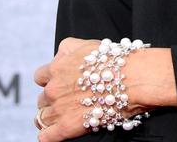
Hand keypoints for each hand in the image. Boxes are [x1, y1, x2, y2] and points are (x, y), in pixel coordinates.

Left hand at [33, 37, 174, 140]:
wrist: (136, 78)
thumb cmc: (116, 61)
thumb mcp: (88, 44)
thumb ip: (68, 48)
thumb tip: (60, 55)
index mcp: (57, 68)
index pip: (41, 77)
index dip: (51, 80)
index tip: (61, 83)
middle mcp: (54, 88)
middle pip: (43, 98)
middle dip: (54, 99)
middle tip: (70, 100)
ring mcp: (59, 109)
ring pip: (42, 117)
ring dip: (52, 117)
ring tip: (66, 116)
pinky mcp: (67, 127)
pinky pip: (47, 136)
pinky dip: (50, 135)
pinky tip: (57, 132)